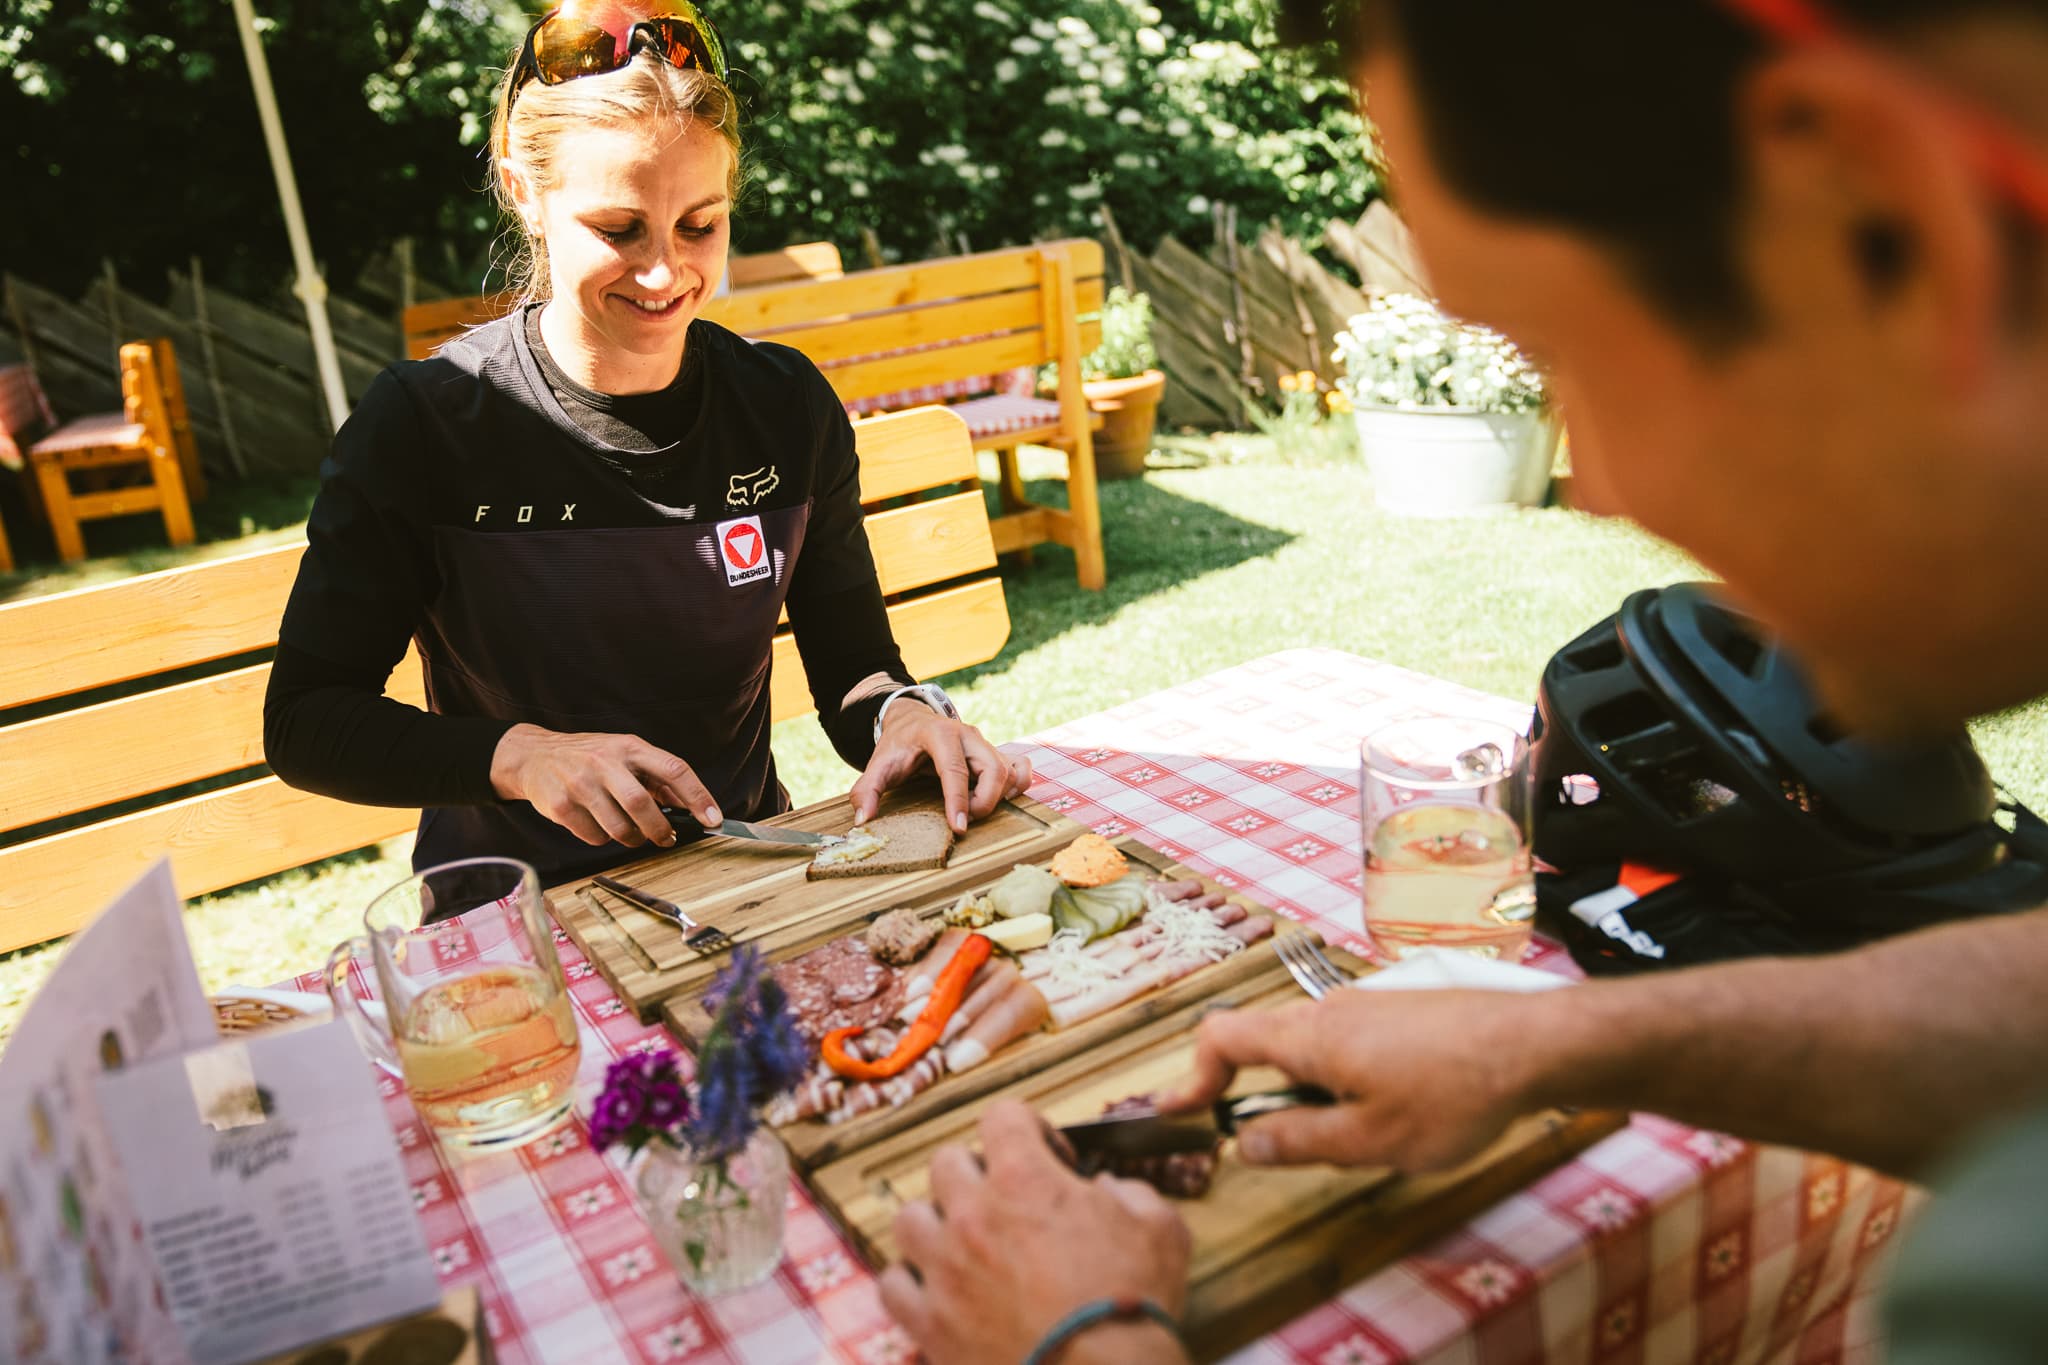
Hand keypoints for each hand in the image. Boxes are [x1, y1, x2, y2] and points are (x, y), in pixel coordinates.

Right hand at [489, 723, 720, 847]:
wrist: (533, 756)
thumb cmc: (588, 756)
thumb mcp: (623, 753)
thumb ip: (656, 776)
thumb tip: (692, 805)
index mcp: (629, 747)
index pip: (674, 769)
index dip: (698, 796)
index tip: (713, 819)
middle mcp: (604, 762)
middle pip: (643, 805)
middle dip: (660, 829)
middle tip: (665, 838)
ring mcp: (580, 784)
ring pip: (619, 828)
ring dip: (632, 839)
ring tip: (632, 833)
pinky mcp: (560, 806)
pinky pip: (594, 837)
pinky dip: (604, 840)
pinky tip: (600, 826)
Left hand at [851, 702, 1031, 833]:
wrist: (912, 721)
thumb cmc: (898, 746)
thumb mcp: (878, 764)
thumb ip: (867, 790)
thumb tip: (863, 820)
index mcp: (940, 734)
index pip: (955, 769)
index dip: (958, 800)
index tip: (959, 827)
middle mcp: (968, 735)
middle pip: (993, 769)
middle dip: (984, 802)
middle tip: (965, 820)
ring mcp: (985, 743)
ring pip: (1008, 770)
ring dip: (997, 797)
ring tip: (974, 810)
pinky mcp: (995, 752)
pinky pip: (1020, 767)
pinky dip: (1016, 786)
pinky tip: (999, 799)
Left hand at [880, 1102, 1192, 1364]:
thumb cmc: (1131, 1307)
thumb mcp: (1160, 1230)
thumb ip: (1129, 1194)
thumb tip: (1108, 1191)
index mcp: (1025, 1180)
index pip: (1002, 1116)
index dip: (1027, 1127)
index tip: (1047, 1155)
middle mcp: (973, 1215)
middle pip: (946, 1162)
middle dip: (977, 1172)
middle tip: (1005, 1199)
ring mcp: (945, 1269)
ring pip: (909, 1218)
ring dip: (935, 1222)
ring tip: (963, 1241)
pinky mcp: (931, 1322)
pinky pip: (894, 1286)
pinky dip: (911, 1282)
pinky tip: (937, 1288)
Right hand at [1158, 988, 1544, 1172]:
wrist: (1534, 1045)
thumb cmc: (1452, 1095)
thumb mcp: (1370, 1140)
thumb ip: (1300, 1141)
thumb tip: (1243, 1142)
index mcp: (1307, 1037)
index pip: (1221, 1036)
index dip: (1194, 1075)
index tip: (1184, 1111)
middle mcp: (1328, 1010)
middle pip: (1266, 1045)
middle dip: (1265, 1097)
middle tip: (1288, 1147)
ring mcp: (1366, 1005)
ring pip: (1314, 1049)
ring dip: (1315, 1093)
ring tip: (1366, 1136)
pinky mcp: (1400, 1012)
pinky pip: (1351, 1044)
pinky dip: (1349, 1079)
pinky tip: (1399, 1112)